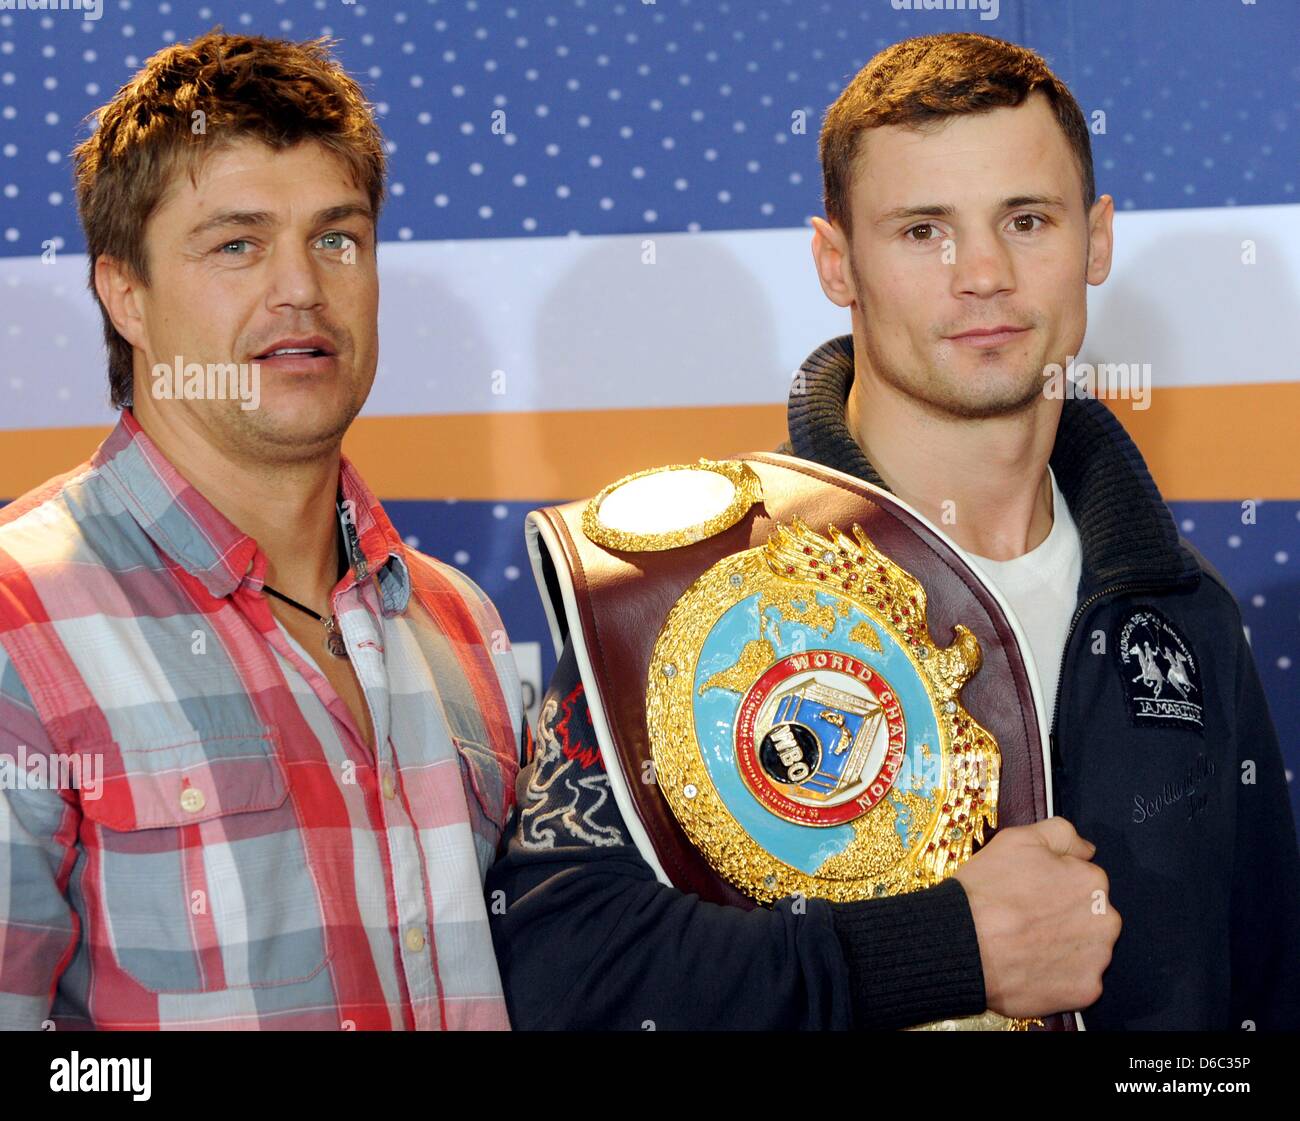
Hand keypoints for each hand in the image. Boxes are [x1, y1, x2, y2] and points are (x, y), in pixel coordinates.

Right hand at [952, 816, 1120, 1017]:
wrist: (962, 943)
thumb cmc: (987, 890)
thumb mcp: (1017, 840)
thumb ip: (1060, 834)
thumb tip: (1088, 849)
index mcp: (1092, 881)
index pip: (1084, 880)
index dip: (1055, 885)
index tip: (1032, 893)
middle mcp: (1105, 920)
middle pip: (1092, 916)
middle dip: (1067, 917)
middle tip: (1028, 919)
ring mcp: (1097, 958)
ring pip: (1087, 948)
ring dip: (1065, 946)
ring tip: (1028, 945)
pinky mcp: (1085, 991)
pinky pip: (1079, 980)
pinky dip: (1060, 976)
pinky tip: (1032, 967)